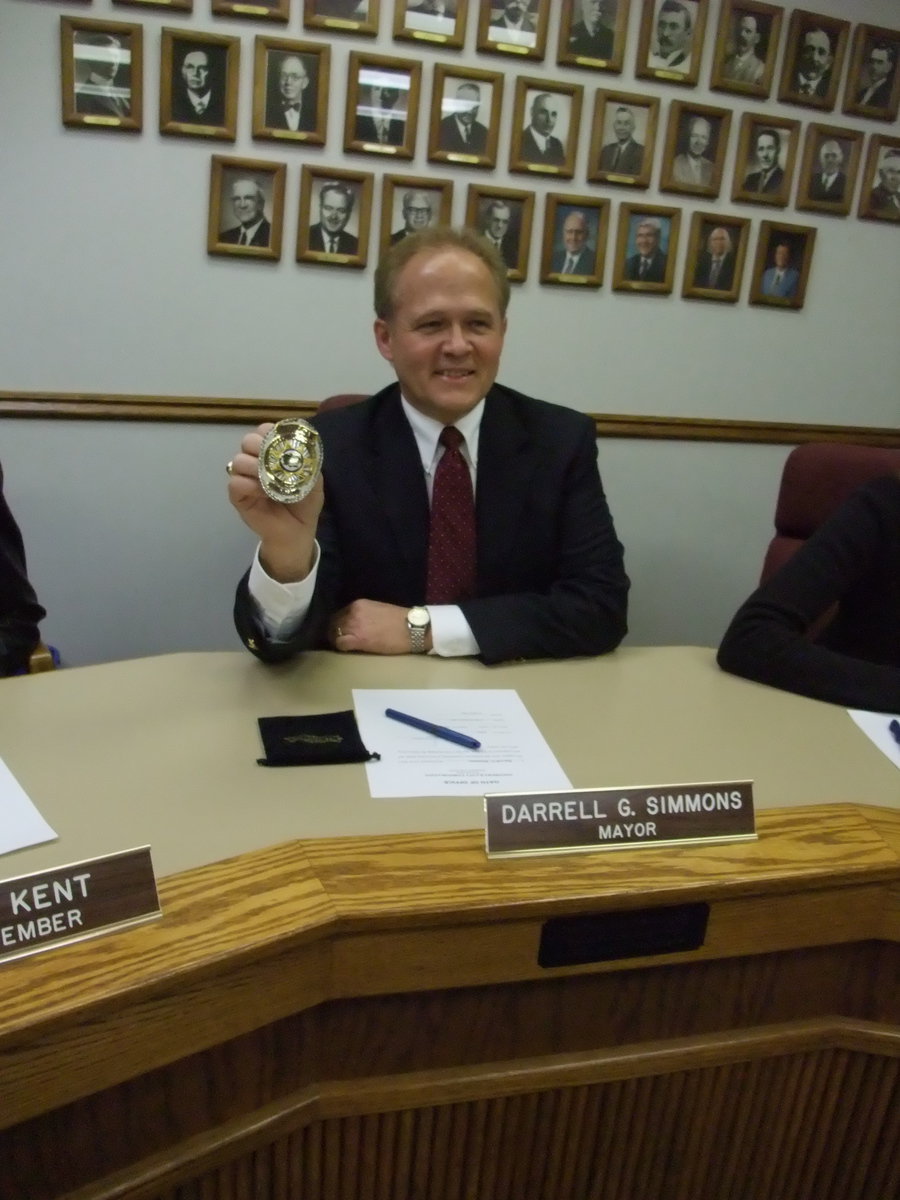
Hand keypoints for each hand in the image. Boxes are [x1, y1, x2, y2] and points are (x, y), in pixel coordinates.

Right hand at [227, 424, 323, 582]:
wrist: (297, 531)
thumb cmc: (304, 504)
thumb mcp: (314, 481)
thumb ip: (309, 464)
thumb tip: (301, 451)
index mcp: (273, 454)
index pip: (264, 431)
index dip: (270, 432)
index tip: (281, 442)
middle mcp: (256, 462)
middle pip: (248, 440)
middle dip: (259, 446)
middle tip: (272, 460)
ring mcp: (245, 478)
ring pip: (238, 460)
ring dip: (254, 466)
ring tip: (269, 480)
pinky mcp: (238, 496)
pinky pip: (235, 483)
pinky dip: (248, 484)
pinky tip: (262, 493)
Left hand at [330, 600, 427, 654]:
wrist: (413, 628)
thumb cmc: (399, 620)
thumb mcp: (377, 610)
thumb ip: (363, 614)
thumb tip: (354, 623)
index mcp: (358, 604)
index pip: (339, 614)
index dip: (338, 624)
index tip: (342, 631)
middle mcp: (353, 612)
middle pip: (334, 624)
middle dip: (335, 632)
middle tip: (340, 641)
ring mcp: (354, 625)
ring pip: (334, 633)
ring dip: (337, 640)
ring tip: (344, 646)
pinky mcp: (358, 639)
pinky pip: (340, 644)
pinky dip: (340, 647)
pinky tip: (347, 650)